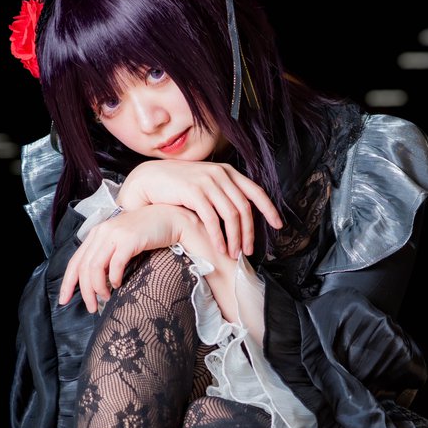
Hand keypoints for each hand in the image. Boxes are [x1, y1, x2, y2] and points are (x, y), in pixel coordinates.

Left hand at [58, 204, 184, 312]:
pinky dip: (114, 278)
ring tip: (106, 298)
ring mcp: (115, 234)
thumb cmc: (146, 233)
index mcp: (96, 234)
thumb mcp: (120, 242)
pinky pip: (115, 264)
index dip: (67, 283)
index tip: (64, 300)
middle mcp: (102, 232)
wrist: (169, 218)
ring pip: (95, 267)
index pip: (75, 261)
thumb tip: (97, 281)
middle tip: (91, 308)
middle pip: (83, 267)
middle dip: (84, 292)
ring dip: (98, 288)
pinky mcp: (129, 239)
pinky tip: (118, 285)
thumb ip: (107, 256)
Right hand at [116, 159, 282, 258]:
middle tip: (249, 251)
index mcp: (227, 172)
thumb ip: (223, 194)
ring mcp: (207, 182)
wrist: (150, 179)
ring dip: (235, 238)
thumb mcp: (206, 185)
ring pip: (231, 215)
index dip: (269, 209)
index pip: (256, 191)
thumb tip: (240, 215)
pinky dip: (218, 236)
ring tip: (234, 254)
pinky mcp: (194, 192)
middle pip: (244, 208)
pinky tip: (220, 248)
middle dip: (249, 233)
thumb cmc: (179, 186)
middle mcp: (220, 174)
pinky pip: (212, 219)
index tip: (278, 226)